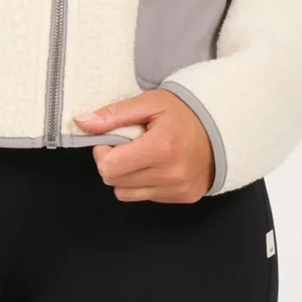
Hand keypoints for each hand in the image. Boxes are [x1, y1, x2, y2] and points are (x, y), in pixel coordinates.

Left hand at [72, 90, 216, 201]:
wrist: (221, 126)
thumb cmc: (182, 111)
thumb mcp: (148, 103)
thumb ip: (113, 115)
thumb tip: (81, 122)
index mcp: (160, 148)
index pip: (109, 167)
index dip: (103, 152)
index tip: (112, 139)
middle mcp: (170, 174)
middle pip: (115, 182)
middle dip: (113, 163)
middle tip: (127, 146)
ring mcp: (178, 189)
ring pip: (127, 193)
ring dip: (127, 176)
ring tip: (142, 156)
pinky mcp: (184, 197)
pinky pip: (147, 197)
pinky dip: (144, 183)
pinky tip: (157, 165)